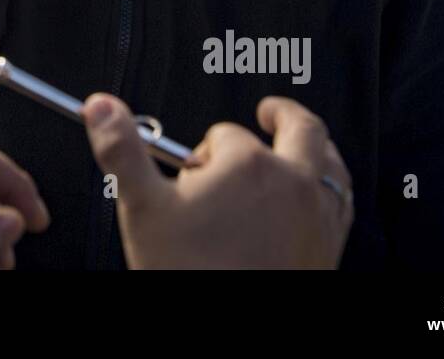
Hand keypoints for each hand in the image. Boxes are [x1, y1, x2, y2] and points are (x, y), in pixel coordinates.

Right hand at [83, 94, 352, 268]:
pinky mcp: (331, 246)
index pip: (225, 134)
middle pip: (300, 127)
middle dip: (281, 114)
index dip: (204, 151)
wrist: (230, 339)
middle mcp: (293, 183)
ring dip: (315, 146)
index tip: (192, 173)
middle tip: (268, 110)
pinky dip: (331, 185)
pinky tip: (318, 192)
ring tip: (299, 142)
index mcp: (248, 165)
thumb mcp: (143, 209)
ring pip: (330, 161)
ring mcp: (318, 215)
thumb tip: (100, 107)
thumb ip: (121, 150)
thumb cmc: (191, 273)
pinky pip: (343, 201)